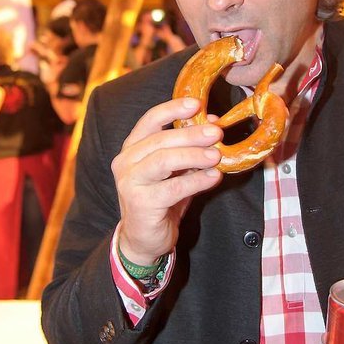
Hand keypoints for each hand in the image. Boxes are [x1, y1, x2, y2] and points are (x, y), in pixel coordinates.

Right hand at [112, 97, 222, 264]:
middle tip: (217, 133)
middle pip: (161, 139)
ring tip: (216, 156)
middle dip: (192, 134)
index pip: (150, 119)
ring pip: (164, 160)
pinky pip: (173, 187)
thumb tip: (213, 124)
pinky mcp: (140, 203)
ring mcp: (129, 182)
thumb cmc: (162, 198)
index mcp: (133, 147)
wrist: (144, 238)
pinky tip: (214, 177)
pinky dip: (197, 181)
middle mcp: (126, 161)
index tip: (197, 104)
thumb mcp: (177, 169)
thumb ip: (191, 148)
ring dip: (194, 155)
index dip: (173, 109)